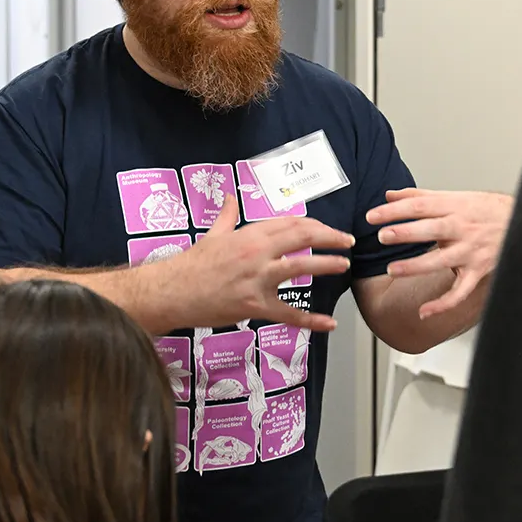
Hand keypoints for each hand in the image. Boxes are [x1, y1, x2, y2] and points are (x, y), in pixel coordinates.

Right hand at [168, 194, 353, 330]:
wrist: (172, 291)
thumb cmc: (192, 263)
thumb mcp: (213, 234)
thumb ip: (227, 215)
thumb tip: (230, 197)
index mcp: (250, 234)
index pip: (291, 223)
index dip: (315, 225)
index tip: (329, 230)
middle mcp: (258, 253)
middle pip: (302, 237)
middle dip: (330, 237)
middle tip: (348, 241)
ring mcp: (258, 279)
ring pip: (300, 268)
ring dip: (327, 265)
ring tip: (345, 265)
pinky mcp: (255, 305)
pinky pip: (289, 313)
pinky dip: (311, 320)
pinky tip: (330, 323)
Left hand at [366, 188, 513, 318]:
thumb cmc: (487, 210)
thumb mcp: (456, 197)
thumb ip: (421, 197)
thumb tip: (390, 195)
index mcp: (455, 207)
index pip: (421, 206)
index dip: (395, 210)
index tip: (373, 216)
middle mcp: (463, 228)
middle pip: (431, 229)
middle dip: (406, 233)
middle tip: (383, 236)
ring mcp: (471, 252)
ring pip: (441, 261)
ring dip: (416, 266)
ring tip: (392, 270)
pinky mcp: (478, 272)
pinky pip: (460, 292)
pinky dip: (442, 304)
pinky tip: (424, 311)